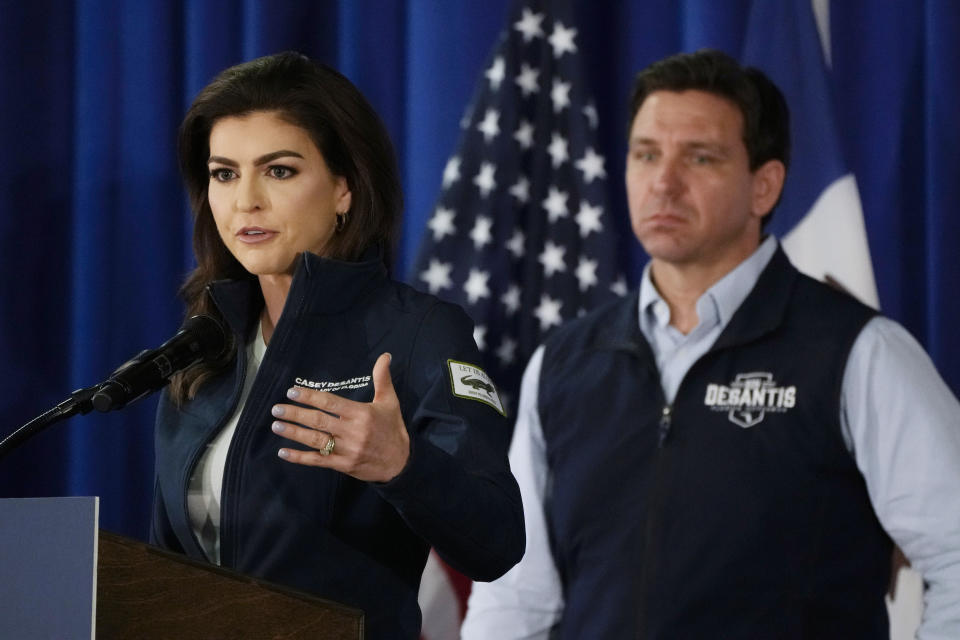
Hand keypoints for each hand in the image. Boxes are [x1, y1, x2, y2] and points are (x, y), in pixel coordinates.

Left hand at [269, 353, 410, 482]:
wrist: (401, 462)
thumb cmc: (393, 429)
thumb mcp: (390, 402)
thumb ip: (383, 379)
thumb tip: (385, 356)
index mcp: (361, 413)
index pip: (330, 403)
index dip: (310, 397)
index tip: (292, 391)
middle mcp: (352, 431)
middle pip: (319, 421)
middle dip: (296, 414)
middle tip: (277, 408)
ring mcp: (347, 450)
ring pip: (315, 440)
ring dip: (293, 433)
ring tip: (276, 425)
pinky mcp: (343, 465)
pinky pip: (318, 460)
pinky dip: (299, 457)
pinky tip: (283, 452)